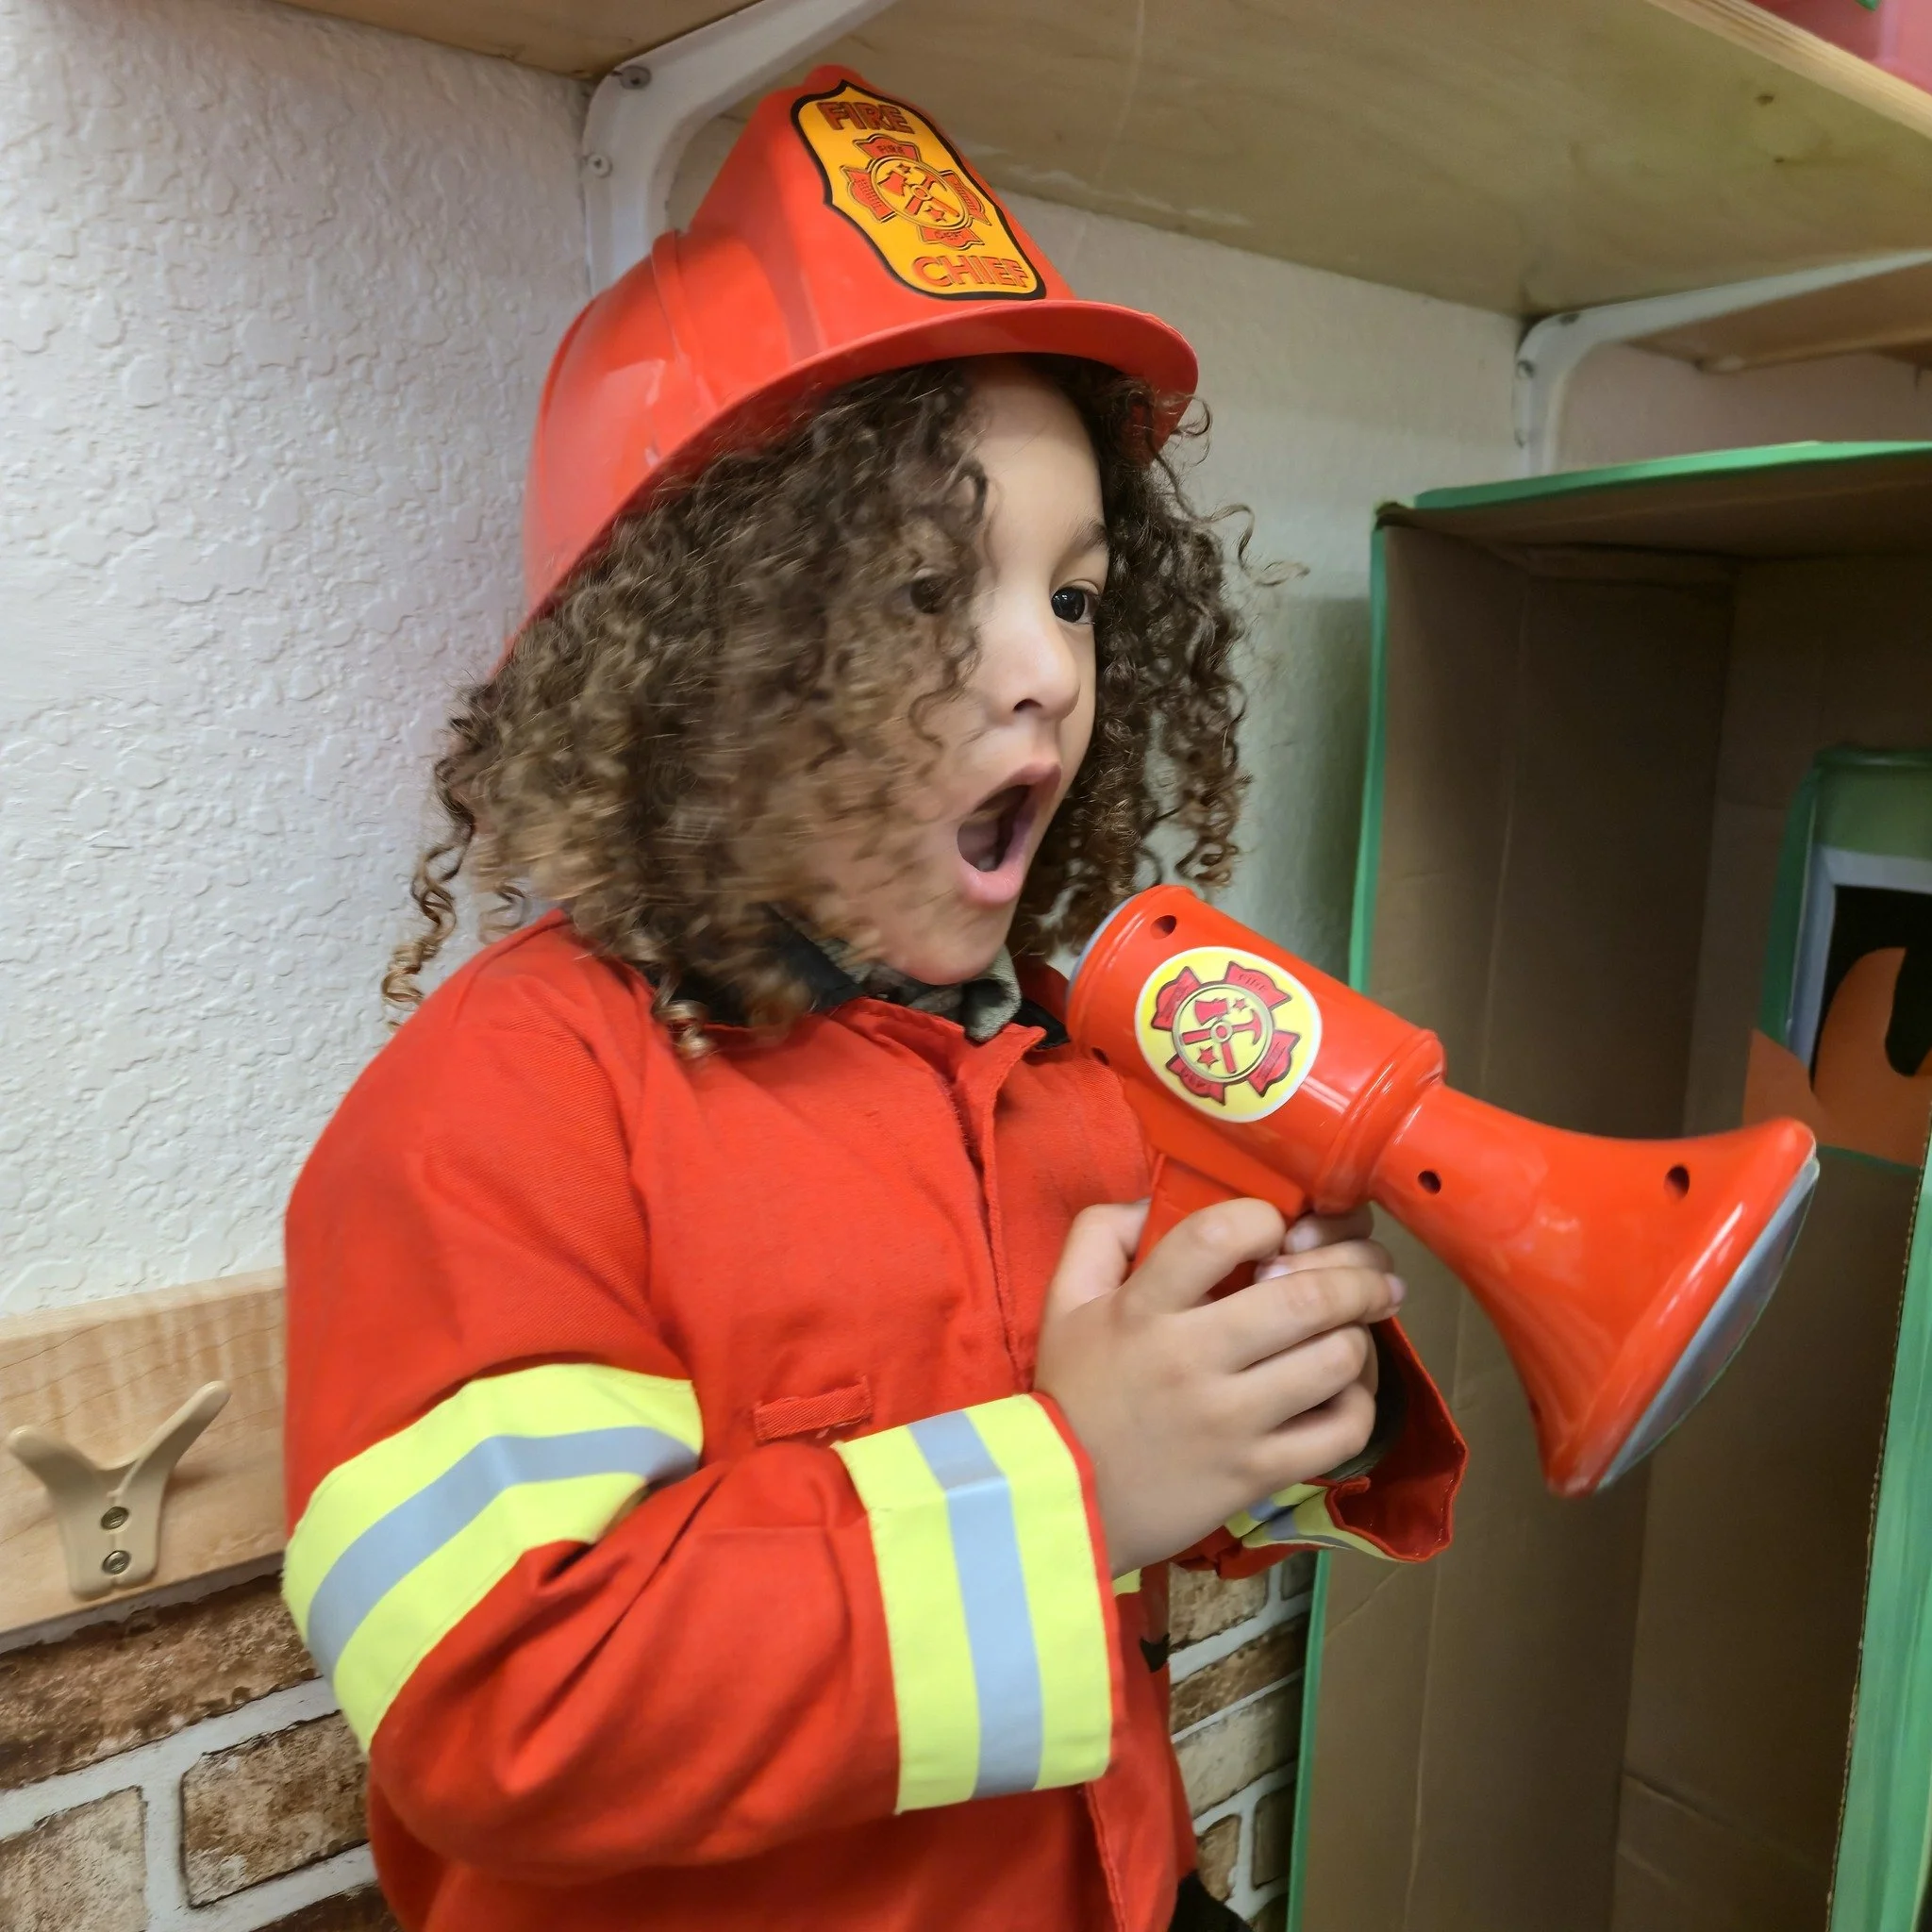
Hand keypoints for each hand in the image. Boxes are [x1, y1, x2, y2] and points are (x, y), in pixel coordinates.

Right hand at [1035, 1199, 1402, 1575]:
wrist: (1064, 1501)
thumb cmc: (1073, 1391)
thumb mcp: (1064, 1299)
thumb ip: (1102, 1232)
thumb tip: (1160, 1196)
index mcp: (1143, 1308)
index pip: (1218, 1235)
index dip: (1265, 1218)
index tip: (1278, 1227)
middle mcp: (1192, 1359)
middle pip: (1306, 1298)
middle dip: (1357, 1273)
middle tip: (1373, 1271)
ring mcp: (1231, 1422)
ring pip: (1336, 1361)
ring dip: (1359, 1333)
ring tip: (1356, 1325)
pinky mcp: (1258, 1473)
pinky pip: (1343, 1431)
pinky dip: (1359, 1401)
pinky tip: (1345, 1388)